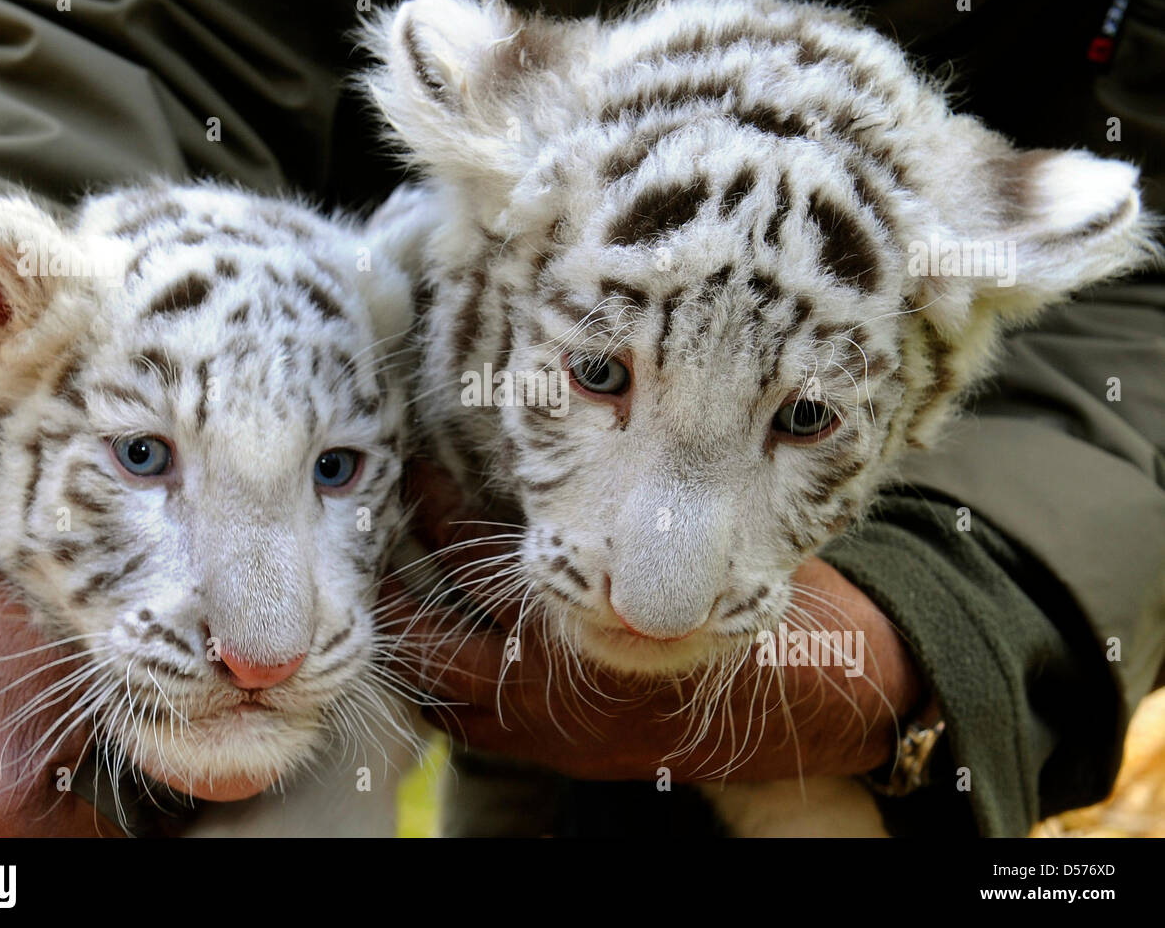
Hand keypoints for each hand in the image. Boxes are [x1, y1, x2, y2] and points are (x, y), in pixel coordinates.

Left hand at [386, 459, 923, 782]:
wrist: (812, 703)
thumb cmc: (758, 606)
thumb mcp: (704, 537)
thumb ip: (636, 509)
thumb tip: (581, 436)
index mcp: (587, 621)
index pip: (481, 560)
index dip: (440, 511)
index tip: (419, 471)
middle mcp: (559, 681)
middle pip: (437, 636)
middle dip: (402, 583)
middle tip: (380, 534)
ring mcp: (553, 729)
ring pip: (444, 692)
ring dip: (416, 641)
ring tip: (394, 590)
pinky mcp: (562, 755)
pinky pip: (474, 731)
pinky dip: (447, 692)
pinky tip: (442, 653)